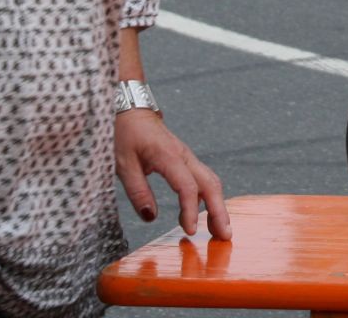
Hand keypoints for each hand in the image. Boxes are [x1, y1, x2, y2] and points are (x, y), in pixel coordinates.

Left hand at [114, 109, 230, 238]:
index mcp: (168, 156)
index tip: (190, 231)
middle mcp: (183, 156)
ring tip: (219, 230)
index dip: (191, 210)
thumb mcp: (123, 164)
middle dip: (219, 210)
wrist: (129, 111)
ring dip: (218, 205)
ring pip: (210, 181)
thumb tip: (151, 217)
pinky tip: (203, 214)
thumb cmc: (124, 134)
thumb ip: (137, 191)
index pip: (187, 186)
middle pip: (210, 183)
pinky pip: (203, 179)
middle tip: (224, 236)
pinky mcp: (185, 160)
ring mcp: (187, 157)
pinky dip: (209, 198)